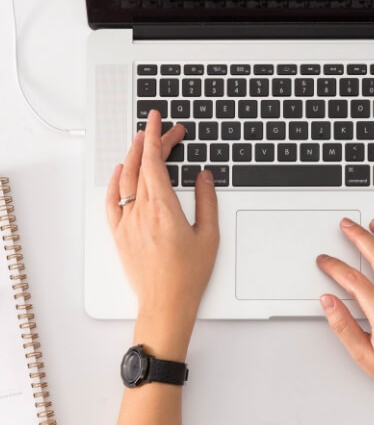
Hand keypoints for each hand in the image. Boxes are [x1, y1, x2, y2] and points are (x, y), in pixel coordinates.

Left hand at [106, 111, 218, 356]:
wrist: (165, 303)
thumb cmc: (188, 276)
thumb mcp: (209, 236)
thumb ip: (207, 201)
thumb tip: (204, 177)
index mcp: (164, 209)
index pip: (155, 162)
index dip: (157, 137)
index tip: (159, 121)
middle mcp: (141, 212)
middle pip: (141, 166)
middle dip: (152, 142)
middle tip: (164, 130)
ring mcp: (127, 223)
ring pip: (126, 179)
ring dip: (133, 156)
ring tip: (142, 141)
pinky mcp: (120, 235)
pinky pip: (112, 201)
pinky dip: (115, 182)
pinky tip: (121, 171)